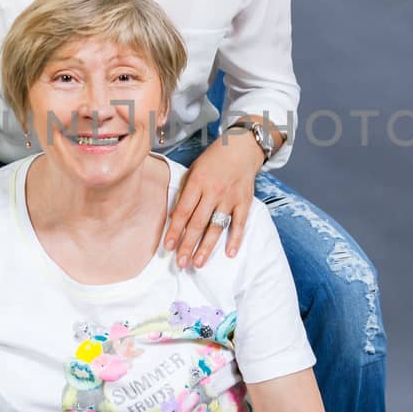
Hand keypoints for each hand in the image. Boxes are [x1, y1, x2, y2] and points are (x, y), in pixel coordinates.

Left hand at [163, 130, 261, 267]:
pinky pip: (239, 224)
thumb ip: (184, 193)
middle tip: (180, 263)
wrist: (241, 148)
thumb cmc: (213, 160)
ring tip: (198, 263)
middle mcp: (214, 191)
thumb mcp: (193, 171)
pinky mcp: (244, 202)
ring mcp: (230, 198)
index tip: (168, 247)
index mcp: (197, 182)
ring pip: (217, 227)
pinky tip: (229, 254)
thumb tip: (172, 217)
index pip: (183, 211)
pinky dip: (235, 239)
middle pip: (198, 223)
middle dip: (188, 245)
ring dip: (207, 247)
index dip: (175, 231)